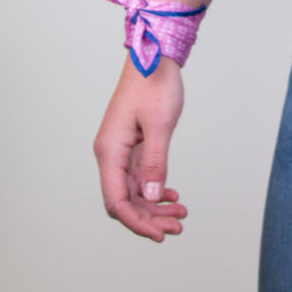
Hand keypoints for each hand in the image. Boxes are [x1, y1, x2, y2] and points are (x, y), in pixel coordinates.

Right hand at [93, 53, 187, 241]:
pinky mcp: (133, 145)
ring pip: (135, 191)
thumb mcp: (160, 124)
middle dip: (149, 218)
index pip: (117, 201)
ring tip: (181, 215)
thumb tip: (153, 196)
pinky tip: (173, 195)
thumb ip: (156, 162)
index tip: (159, 235)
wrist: (155, 56)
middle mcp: (111, 154)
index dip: (136, 222)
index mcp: (110, 151)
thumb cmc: (155, 84)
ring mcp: (122, 151)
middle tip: (178, 227)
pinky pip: (141, 177)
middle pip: (125, 200)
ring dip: (155, 206)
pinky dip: (156, 189)